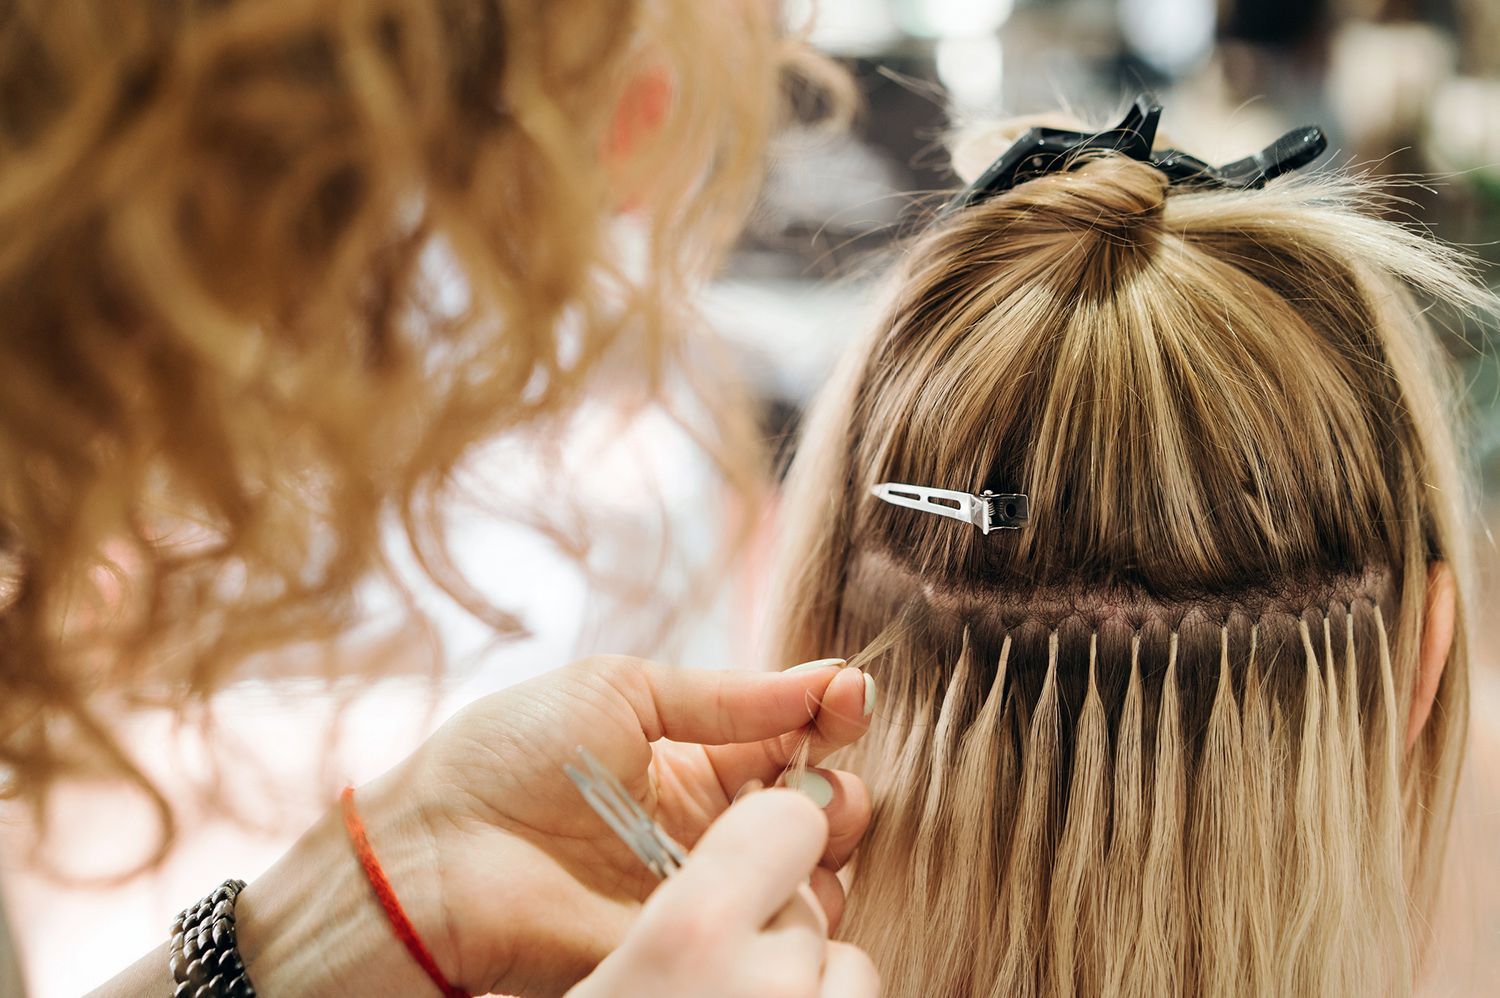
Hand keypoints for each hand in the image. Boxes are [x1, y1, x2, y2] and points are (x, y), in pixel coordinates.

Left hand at [348, 655, 874, 995]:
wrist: (438, 851)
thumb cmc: (510, 754)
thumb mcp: (621, 691)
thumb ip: (726, 696)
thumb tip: (828, 676)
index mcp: (693, 758)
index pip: (788, 737)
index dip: (826, 714)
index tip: (847, 696)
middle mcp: (709, 825)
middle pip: (814, 810)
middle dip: (839, 787)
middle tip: (824, 772)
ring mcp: (701, 887)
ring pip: (808, 874)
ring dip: (823, 841)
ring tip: (802, 817)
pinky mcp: (690, 940)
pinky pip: (764, 930)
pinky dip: (790, 898)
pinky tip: (774, 866)